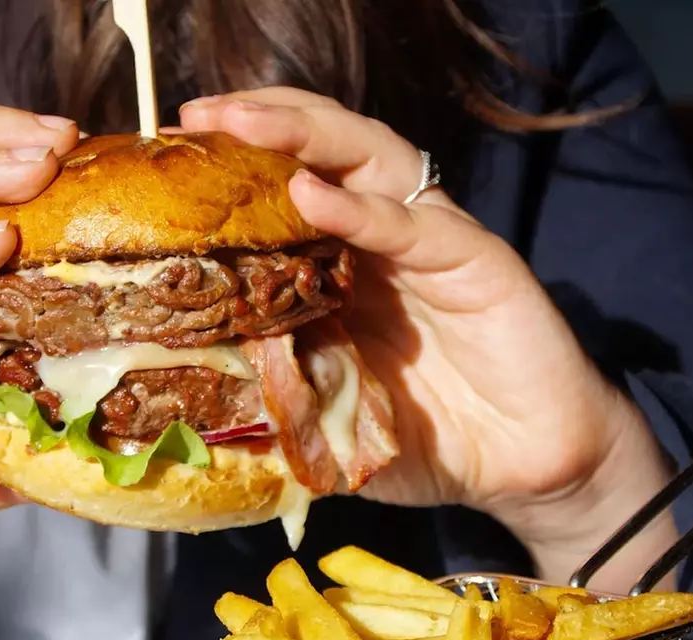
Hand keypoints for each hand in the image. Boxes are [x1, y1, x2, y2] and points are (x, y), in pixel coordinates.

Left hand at [180, 89, 676, 585]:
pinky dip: (362, 208)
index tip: (164, 158)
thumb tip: (199, 400)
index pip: (283, 190)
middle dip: (257, 124)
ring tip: (242, 124)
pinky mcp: (478, 261)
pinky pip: (413, 226)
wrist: (528, 466)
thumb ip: (281, 398)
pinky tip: (314, 192)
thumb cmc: (430, 440)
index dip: (230, 168)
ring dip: (303, 135)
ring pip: (368, 159)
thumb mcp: (335, 422)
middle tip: (194, 120)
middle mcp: (384, 238)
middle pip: (321, 151)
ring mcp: (431, 242)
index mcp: (344, 267)